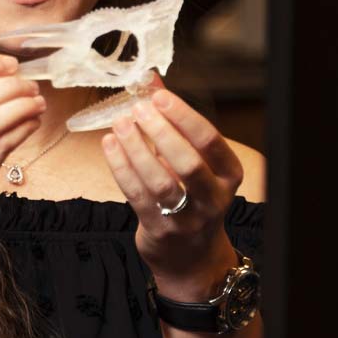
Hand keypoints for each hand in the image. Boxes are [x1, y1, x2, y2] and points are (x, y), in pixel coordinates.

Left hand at [101, 86, 243, 287]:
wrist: (191, 258)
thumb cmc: (191, 197)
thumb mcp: (194, 161)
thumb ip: (173, 122)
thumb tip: (151, 79)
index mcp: (228, 175)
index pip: (210, 141)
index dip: (183, 116)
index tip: (159, 96)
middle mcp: (212, 198)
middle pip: (188, 162)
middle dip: (160, 131)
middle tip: (138, 108)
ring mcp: (186, 218)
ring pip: (160, 181)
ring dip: (136, 149)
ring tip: (120, 123)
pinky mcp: (159, 229)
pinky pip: (136, 195)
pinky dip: (120, 166)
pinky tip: (109, 145)